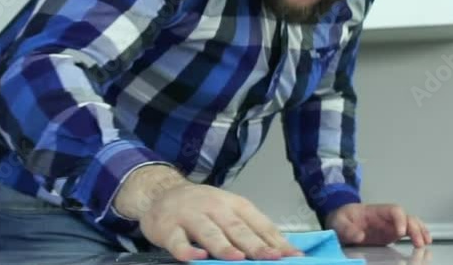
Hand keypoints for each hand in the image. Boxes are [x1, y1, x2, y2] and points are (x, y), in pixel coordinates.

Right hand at [140, 183, 303, 261]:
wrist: (160, 193)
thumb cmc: (201, 207)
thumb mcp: (228, 212)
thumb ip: (251, 230)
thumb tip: (282, 250)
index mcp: (233, 204)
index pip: (258, 223)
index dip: (276, 240)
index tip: (292, 256)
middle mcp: (214, 207)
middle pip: (237, 227)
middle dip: (255, 244)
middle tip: (272, 258)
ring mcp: (190, 216)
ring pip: (209, 232)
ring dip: (224, 246)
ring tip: (238, 258)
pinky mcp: (168, 228)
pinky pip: (178, 240)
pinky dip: (187, 249)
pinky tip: (196, 257)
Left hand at [325, 203, 430, 247]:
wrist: (341, 222)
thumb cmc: (342, 218)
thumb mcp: (339, 222)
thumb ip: (348, 228)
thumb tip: (359, 236)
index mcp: (376, 211)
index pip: (394, 210)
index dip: (400, 220)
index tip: (400, 233)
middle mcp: (387, 217)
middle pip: (407, 217)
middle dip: (415, 228)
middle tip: (418, 242)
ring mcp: (391, 225)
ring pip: (411, 223)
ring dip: (420, 231)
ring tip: (425, 243)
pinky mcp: (392, 234)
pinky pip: (409, 232)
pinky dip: (418, 235)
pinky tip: (424, 242)